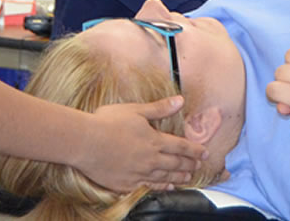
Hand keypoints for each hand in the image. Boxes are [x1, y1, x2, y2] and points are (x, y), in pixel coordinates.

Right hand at [73, 96, 207, 192]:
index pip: (181, 147)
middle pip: (176, 164)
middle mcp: (151, 159)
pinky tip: (167, 188)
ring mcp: (139, 174)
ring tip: (187, 178)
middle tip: (198, 167)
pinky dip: (162, 188)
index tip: (205, 153)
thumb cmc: (107, 123)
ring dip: (179, 177)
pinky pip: (149, 188)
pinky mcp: (127, 184)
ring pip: (165, 178)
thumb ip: (159, 108)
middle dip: (189, 165)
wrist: (85, 143)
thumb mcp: (136, 110)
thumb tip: (180, 101)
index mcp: (154, 140)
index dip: (195, 150)